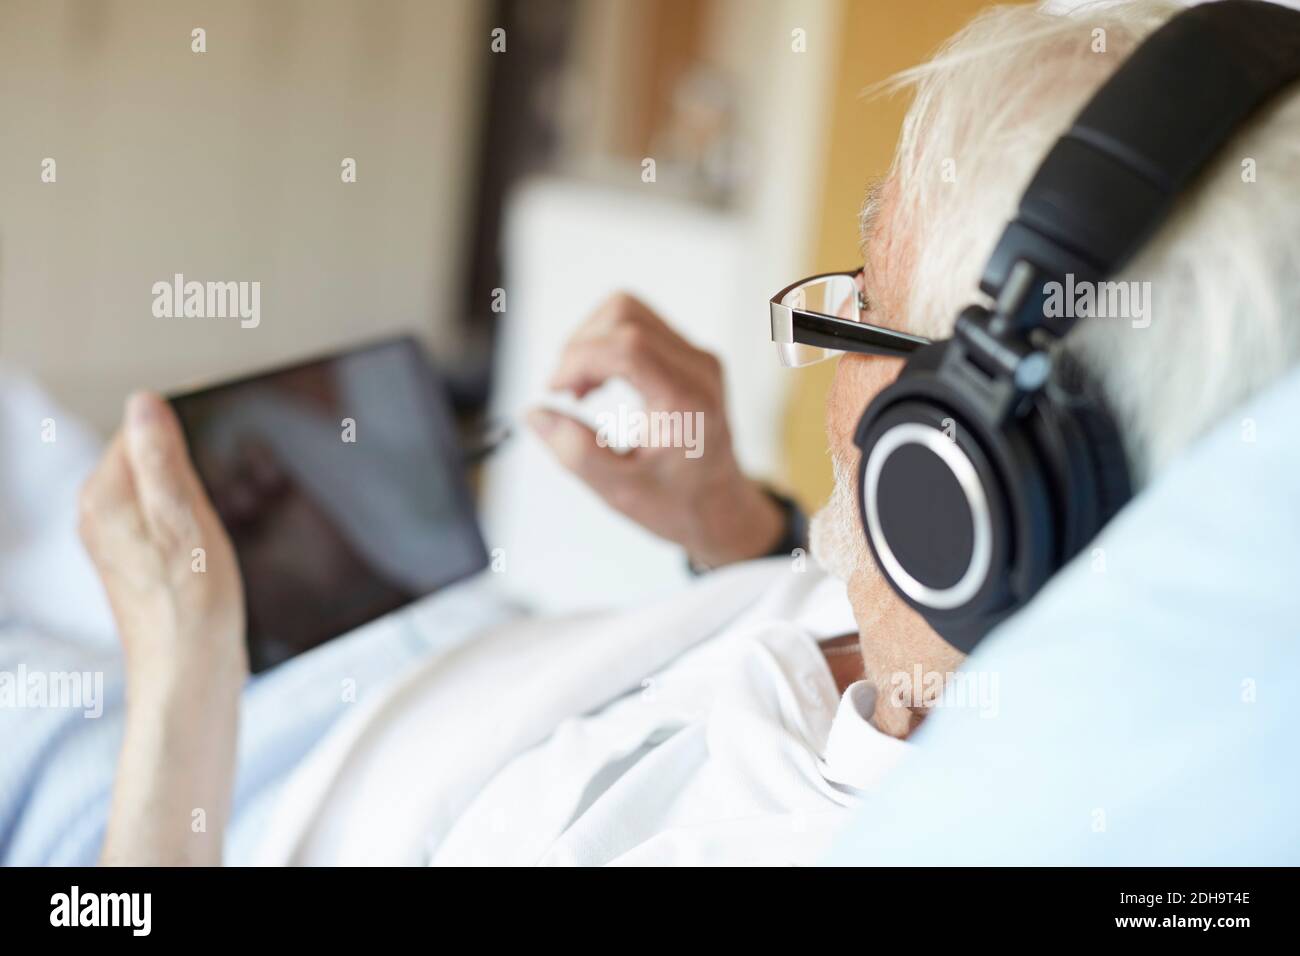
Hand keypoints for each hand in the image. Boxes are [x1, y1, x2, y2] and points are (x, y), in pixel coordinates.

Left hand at [79, 392, 246, 692]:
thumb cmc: (192, 606)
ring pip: (157, 490)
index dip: (186, 434)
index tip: (216, 460)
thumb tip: (145, 402)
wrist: (186, 674)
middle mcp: (99, 514)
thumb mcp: (186, 519)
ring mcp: (113, 540)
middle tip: (215, 506)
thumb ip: (161, 459)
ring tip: (211, 532)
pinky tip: (205, 550)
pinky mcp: (133, 562)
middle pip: (148, 458)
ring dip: (190, 499)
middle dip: (189, 469)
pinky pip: (160, 518)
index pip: (141, 429)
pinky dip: (187, 524)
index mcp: (106, 496)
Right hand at [529, 293, 782, 567]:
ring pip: (628, 312)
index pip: (626, 347)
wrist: (720, 506)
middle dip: (580, 347)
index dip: (578, 359)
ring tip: (580, 389)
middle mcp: (699, 368)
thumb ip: (574, 452)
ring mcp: (698, 357)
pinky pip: (638, 326)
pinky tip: (597, 383)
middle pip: (625, 315)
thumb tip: (534, 413)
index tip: (554, 391)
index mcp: (687, 401)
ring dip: (590, 342)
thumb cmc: (675, 503)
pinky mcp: (690, 355)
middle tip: (565, 393)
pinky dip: (605, 345)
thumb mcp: (618, 490)